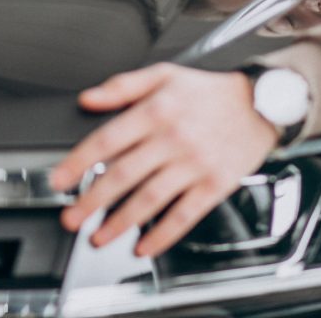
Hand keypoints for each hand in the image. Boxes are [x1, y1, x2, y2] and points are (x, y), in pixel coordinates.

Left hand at [50, 63, 277, 256]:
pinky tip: (144, 246)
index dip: (78, 162)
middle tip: (71, 218)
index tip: (59, 180)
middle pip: (124, 174)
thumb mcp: (164, 74)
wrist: (261, 103)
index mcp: (155, 110)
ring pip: (150, 198)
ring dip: (120, 222)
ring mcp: (195, 164)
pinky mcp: (215, 184)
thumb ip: (122, 86)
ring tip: (99, 237)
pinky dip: (163, 234)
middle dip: (92, 201)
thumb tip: (88, 98)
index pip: (107, 140)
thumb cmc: (208, 91)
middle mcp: (173, 138)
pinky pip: (185, 214)